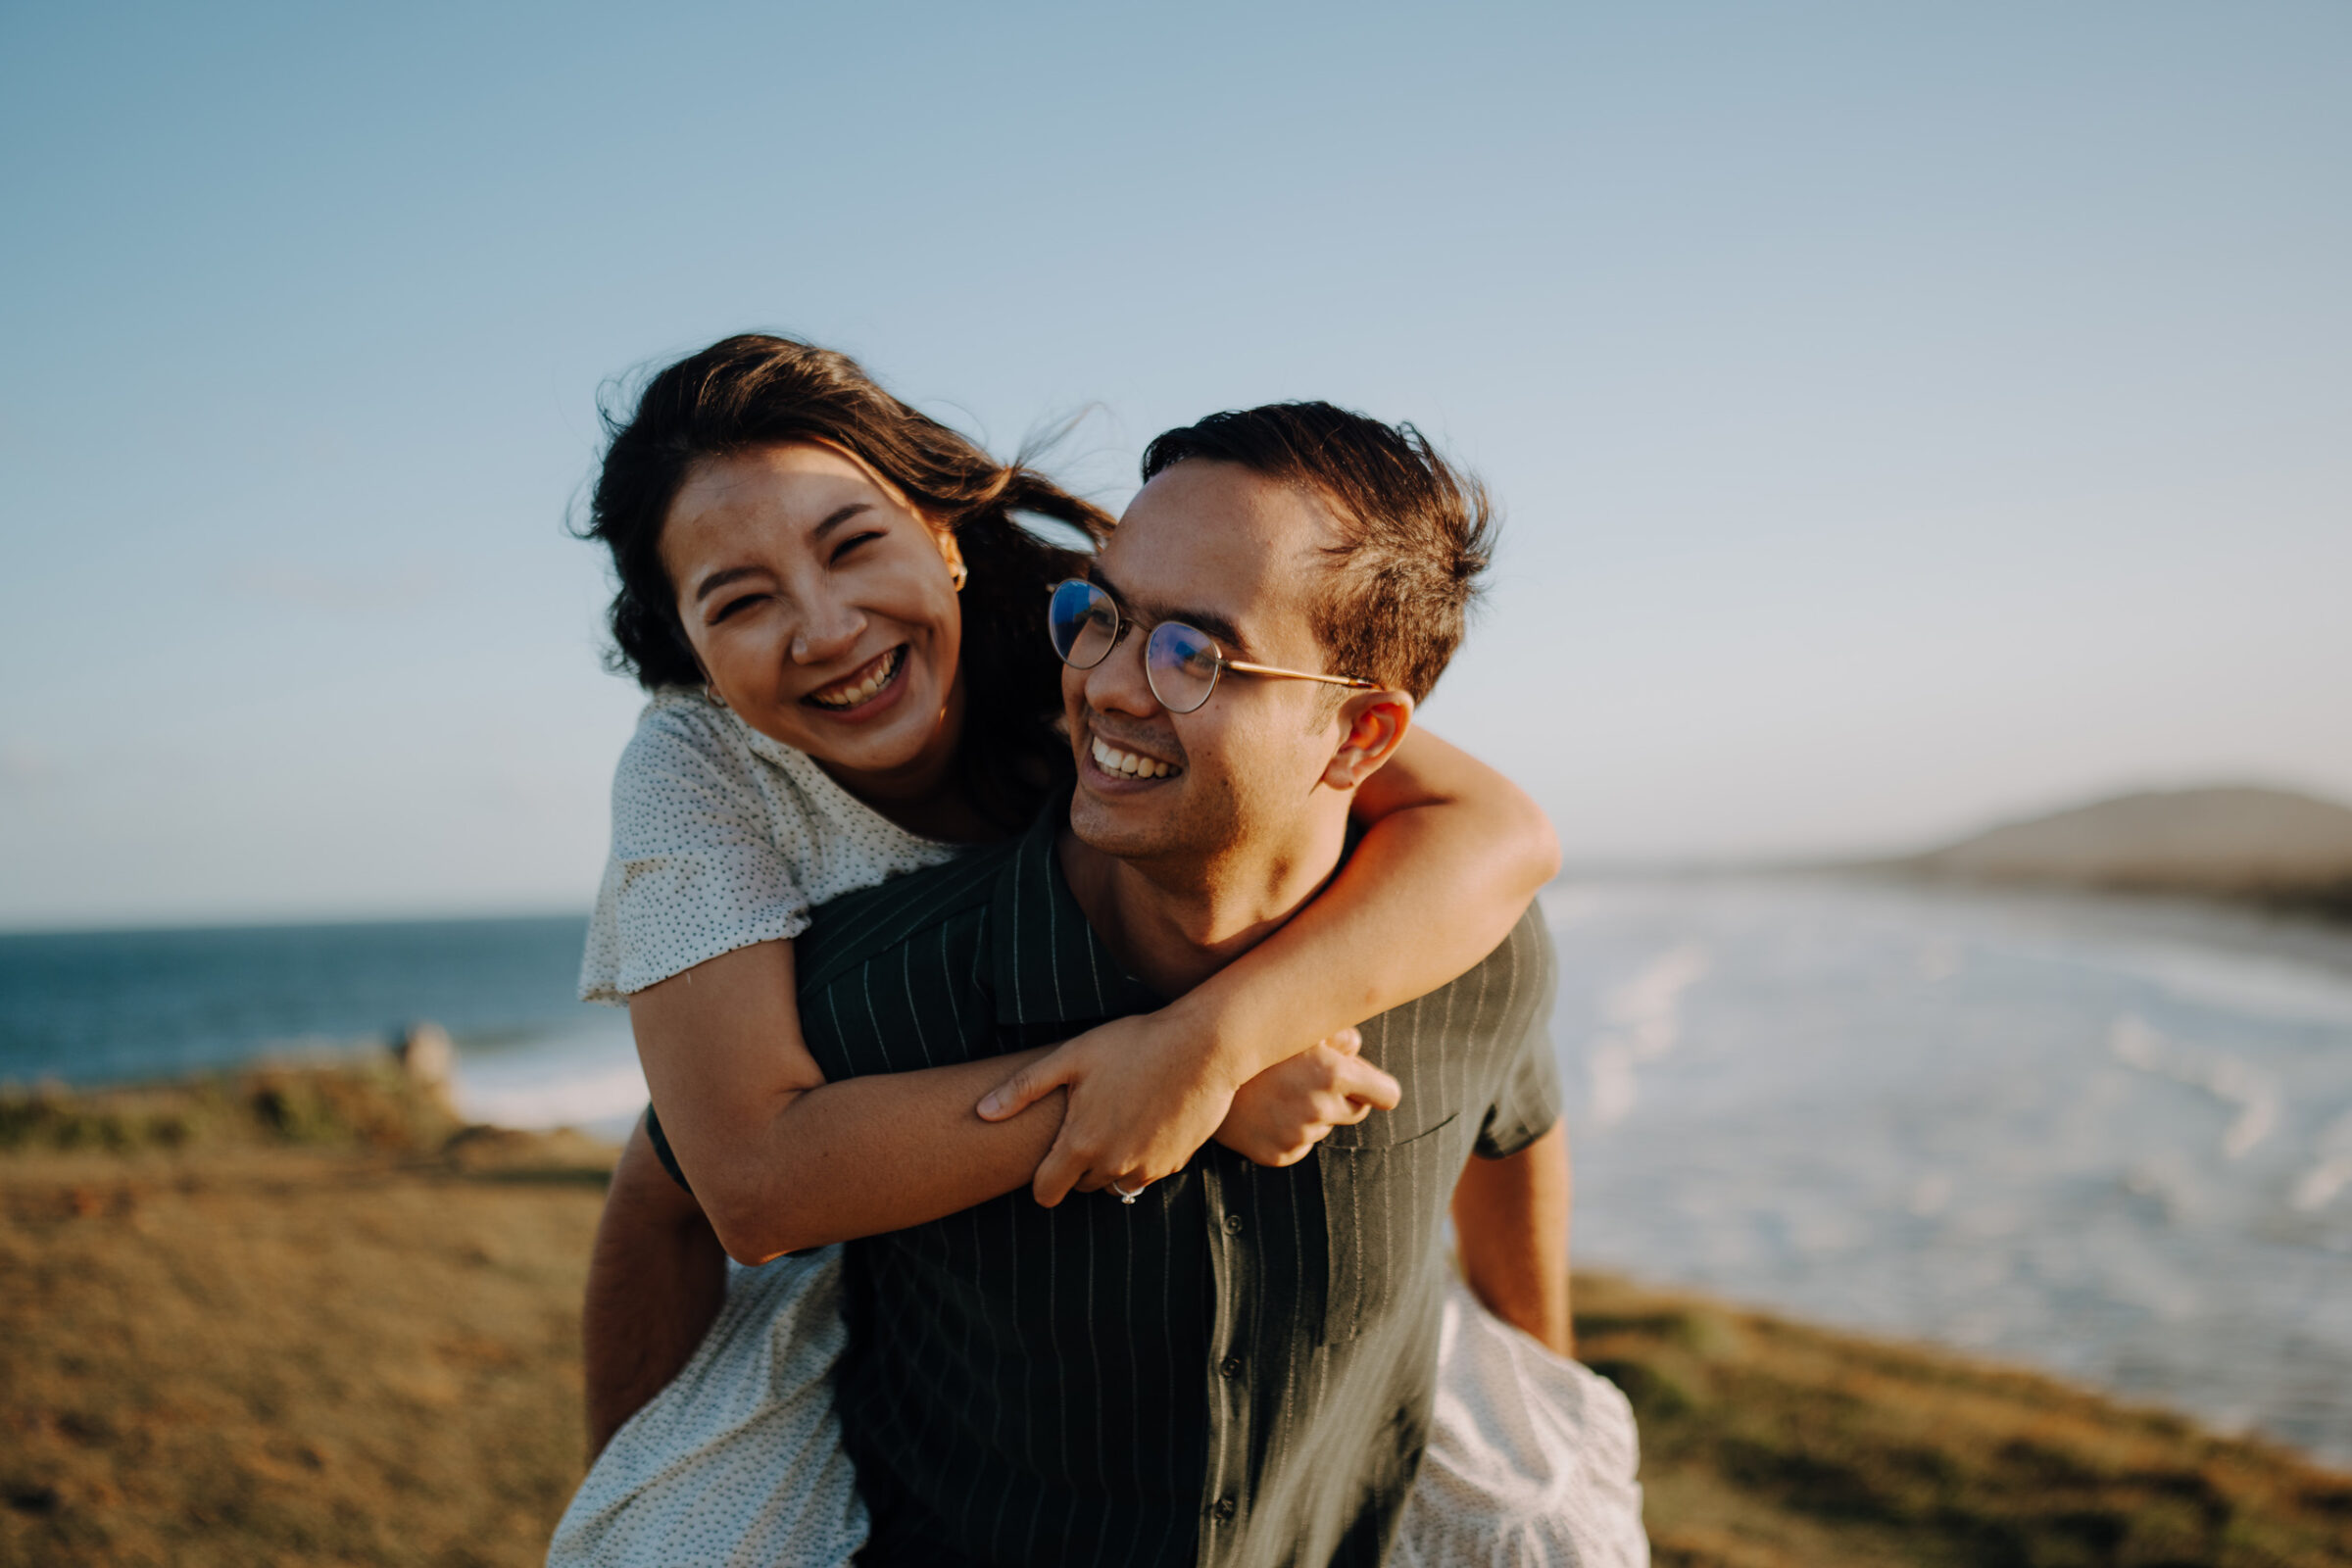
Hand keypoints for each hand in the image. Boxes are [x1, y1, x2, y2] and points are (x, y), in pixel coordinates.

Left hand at [977, 1010, 1250, 1206]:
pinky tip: (1145, 1120)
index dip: (1040, 1180)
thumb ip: (1023, 1088)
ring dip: (1108, 1164)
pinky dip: (1140, 1156)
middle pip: (1080, 1186)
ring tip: (1115, 1118)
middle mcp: (1113, 1165)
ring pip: (1114, 1183)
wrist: (1203, 1047)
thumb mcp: (1072, 1057)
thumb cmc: (1133, 1044)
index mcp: (1081, 1144)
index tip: (1044, 1161)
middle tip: (1085, 1123)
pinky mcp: (1175, 1164)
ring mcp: (1147, 1168)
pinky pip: (1146, 1173)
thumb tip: (981, 1112)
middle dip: (1076, 1165)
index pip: (1046, 1193)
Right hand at [1213, 1032, 1397, 1166]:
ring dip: (1312, 1113)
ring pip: (1323, 1127)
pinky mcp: (1278, 1155)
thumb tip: (1356, 1049)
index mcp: (1333, 1073)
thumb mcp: (1298, 1026)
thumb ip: (1339, 1035)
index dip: (1379, 1089)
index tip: (1372, 1087)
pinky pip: (1298, 1146)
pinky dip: (1288, 1132)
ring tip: (1277, 1091)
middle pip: (1356, 1112)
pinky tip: (1265, 1112)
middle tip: (1312, 1079)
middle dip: (1343, 1098)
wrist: (1197, 1071)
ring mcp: (1297, 1135)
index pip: (1387, 1095)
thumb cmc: (1254, 1041)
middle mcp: (1319, 1107)